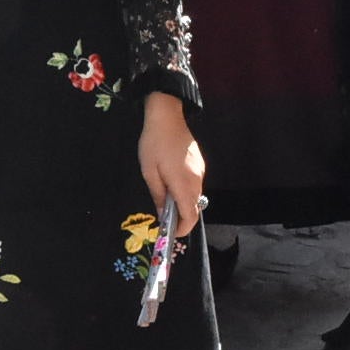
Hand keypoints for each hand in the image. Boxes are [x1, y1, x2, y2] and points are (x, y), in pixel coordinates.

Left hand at [138, 92, 205, 238]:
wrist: (167, 116)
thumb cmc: (154, 144)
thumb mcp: (149, 172)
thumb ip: (158, 196)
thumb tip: (162, 215)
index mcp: (183, 185)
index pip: (190, 216)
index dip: (182, 229)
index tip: (171, 233)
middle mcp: (197, 181)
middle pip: (194, 208)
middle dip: (182, 217)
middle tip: (166, 219)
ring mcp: (200, 171)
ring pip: (195, 196)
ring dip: (183, 203)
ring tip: (166, 199)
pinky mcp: (200, 164)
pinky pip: (195, 184)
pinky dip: (186, 191)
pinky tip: (172, 182)